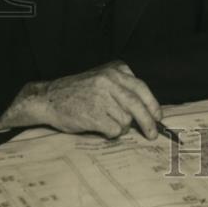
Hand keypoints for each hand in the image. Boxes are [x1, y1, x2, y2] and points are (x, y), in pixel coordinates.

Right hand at [0, 61, 161, 138]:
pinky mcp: (94, 114)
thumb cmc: (78, 91)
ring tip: (107, 122)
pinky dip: (111, 133)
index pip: (141, 88)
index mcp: (114, 71)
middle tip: (152, 134)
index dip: (152, 105)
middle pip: (137, 106)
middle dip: (148, 123)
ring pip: (126, 120)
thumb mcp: (102, 78)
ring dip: (121, 127)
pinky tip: (101, 127)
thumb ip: (122, 87)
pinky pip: (114, 130)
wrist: (49, 98)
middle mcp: (109, 82)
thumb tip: (148, 110)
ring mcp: (102, 98)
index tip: (158, 117)